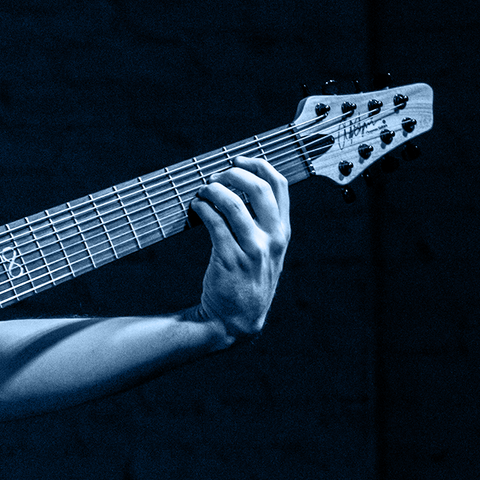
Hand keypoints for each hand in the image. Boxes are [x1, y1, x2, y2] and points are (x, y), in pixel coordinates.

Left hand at [190, 156, 290, 340]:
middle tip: (215, 175)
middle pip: (257, 188)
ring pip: (232, 203)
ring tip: (201, 192)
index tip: (239, 160)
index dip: (258, 165)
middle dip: (233, 173)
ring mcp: (252, 250)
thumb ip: (263, 224)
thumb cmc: (247, 280)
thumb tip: (240, 184)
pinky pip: (214, 223)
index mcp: (283, 232)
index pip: (280, 186)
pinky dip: (202, 208)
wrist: (236, 320)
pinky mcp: (230, 259)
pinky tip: (196, 208)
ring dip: (211, 190)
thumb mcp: (268, 253)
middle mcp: (273, 239)